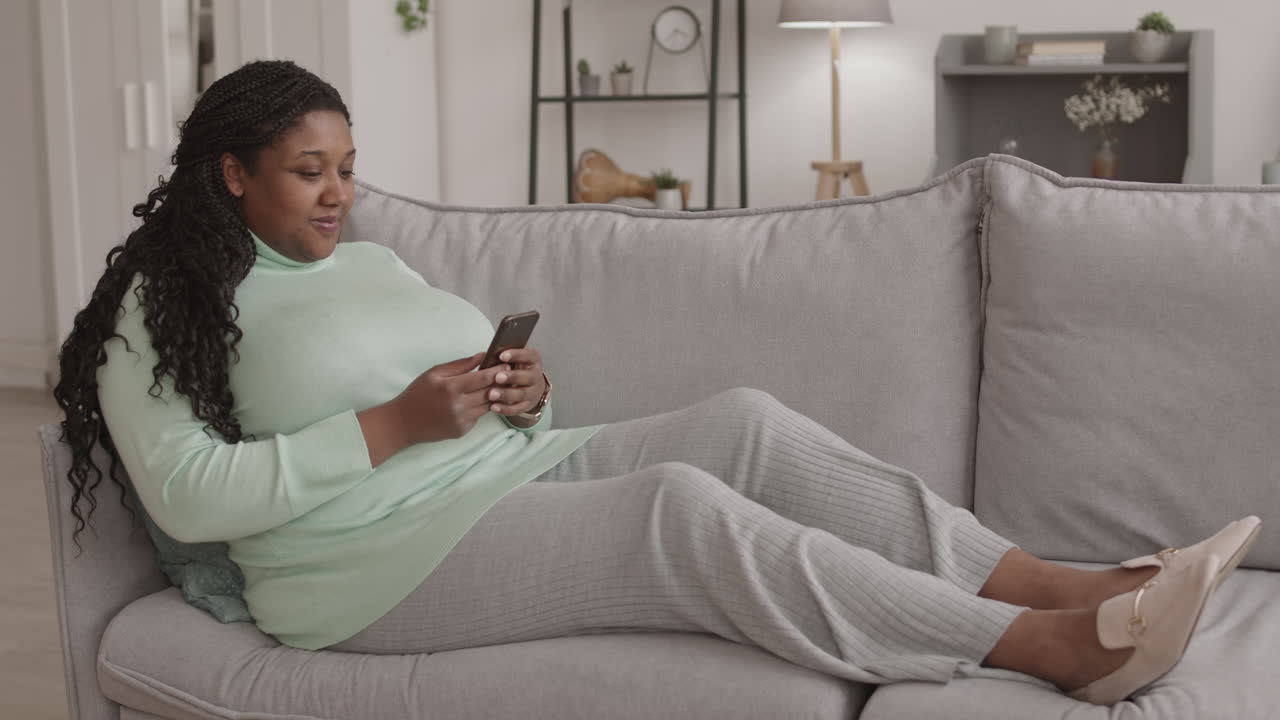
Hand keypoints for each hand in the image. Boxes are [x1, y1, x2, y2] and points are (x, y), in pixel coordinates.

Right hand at [394, 353, 510, 442]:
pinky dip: (480, 407)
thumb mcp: (435, 373)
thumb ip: (461, 365)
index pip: (483, 378)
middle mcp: (458, 406)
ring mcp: (461, 421)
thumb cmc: (417, 393)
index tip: (506, 365)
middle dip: (501, 382)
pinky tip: (478, 400)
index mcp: (450, 388)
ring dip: (494, 396)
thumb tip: (482, 356)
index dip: (497, 371)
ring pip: (488, 406)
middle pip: (490, 392)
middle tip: (508, 374)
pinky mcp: (462, 431)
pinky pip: (478, 416)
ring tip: (497, 386)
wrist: (403, 423)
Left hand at [486, 347, 546, 415]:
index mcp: (533, 360)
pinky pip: (517, 408)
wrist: (531, 385)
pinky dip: (505, 408)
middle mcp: (535, 376)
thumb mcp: (515, 359)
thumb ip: (505, 356)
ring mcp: (533, 392)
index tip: (502, 356)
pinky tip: (494, 406)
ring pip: (521, 394)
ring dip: (506, 394)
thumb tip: (488, 355)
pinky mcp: (527, 405)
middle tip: (497, 377)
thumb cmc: (518, 369)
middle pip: (527, 377)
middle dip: (512, 377)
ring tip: (492, 394)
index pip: (528, 355)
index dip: (516, 355)